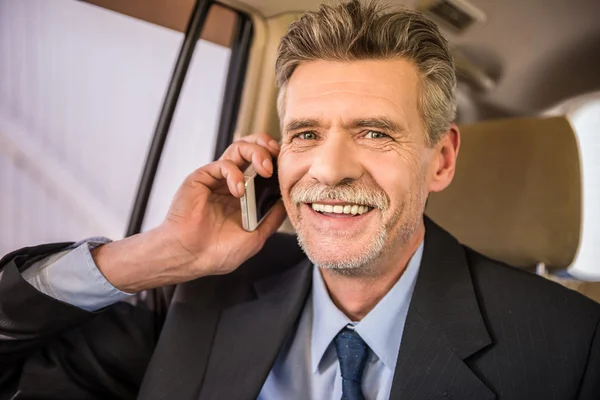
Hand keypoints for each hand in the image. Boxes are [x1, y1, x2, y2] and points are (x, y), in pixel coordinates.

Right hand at [92, 133, 287, 292]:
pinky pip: (222, 165)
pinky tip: (239, 191)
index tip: (287, 164)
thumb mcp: (255, 237)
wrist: (190, 258)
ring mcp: (216, 179)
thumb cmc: (217, 252)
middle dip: (266, 146)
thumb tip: (288, 202)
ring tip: (264, 170)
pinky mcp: (201, 178)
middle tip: (275, 158)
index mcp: (245, 195)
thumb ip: (272, 218)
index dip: (275, 159)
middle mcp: (231, 183)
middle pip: (251, 149)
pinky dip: (234, 174)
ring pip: (238, 149)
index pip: (262, 165)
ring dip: (255, 153)